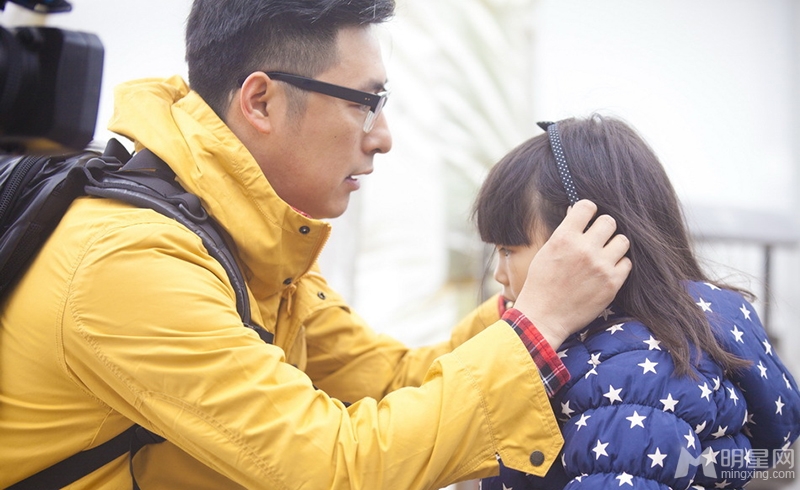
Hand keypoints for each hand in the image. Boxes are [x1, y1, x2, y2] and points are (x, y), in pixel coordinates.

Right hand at [513, 200, 630, 348]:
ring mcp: (600, 266)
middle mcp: (584, 249)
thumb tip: (577, 213)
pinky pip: (627, 263)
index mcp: (564, 238)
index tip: (588, 220)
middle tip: (597, 238)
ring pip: (622, 240)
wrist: (544, 317)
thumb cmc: (541, 284)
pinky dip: (618, 265)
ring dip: (614, 246)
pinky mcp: (612, 283)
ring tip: (604, 255)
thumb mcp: (546, 252)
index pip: (587, 206)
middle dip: (603, 228)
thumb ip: (565, 233)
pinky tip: (607, 271)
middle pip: (609, 221)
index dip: (588, 211)